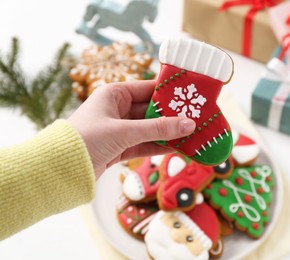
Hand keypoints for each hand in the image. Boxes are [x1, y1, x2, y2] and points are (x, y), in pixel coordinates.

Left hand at [68, 80, 195, 178]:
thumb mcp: (125, 131)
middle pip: (151, 110)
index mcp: (114, 94)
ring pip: (150, 128)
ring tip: (192, 133)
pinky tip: (179, 147)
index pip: (147, 88)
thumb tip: (189, 124)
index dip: (169, 92)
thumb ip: (158, 129)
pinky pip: (145, 143)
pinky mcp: (120, 147)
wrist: (61, 169)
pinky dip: (160, 146)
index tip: (190, 95)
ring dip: (169, 133)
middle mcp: (117, 109)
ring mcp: (119, 129)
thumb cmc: (87, 139)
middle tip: (196, 117)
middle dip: (172, 115)